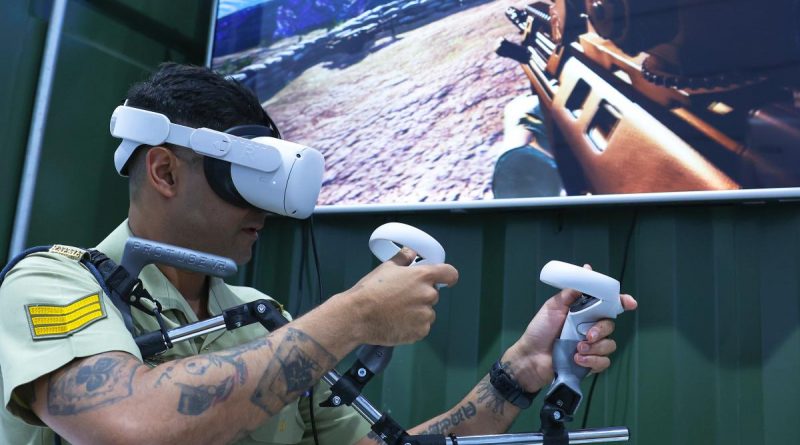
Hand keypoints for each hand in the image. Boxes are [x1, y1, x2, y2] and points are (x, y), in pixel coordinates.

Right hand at [339, 248, 458, 345]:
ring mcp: (425, 315)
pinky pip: (421, 327)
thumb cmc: (371, 290)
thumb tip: (411, 253)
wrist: (358, 316)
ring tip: (396, 312)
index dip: (448, 276)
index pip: (449, 274)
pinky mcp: (420, 332)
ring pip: (427, 312)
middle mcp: (428, 295)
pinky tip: (397, 322)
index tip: (446, 280)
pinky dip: (413, 326)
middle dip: (421, 295)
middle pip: (433, 294)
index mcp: (423, 276)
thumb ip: (403, 259)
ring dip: (417, 312)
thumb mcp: (386, 268)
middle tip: (402, 297)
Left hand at [501, 265, 636, 392]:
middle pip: (610, 325)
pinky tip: (577, 359)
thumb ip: (571, 292)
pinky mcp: (590, 363)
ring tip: (577, 350)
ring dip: (595, 348)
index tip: (629, 303)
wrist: (531, 357)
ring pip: (610, 345)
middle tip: (588, 335)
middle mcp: (590, 328)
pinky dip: (592, 361)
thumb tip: (587, 270)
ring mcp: (591, 346)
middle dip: (601, 330)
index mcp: (583, 312)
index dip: (621, 302)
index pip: (607, 305)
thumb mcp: (553, 307)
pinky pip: (603, 361)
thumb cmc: (540, 330)